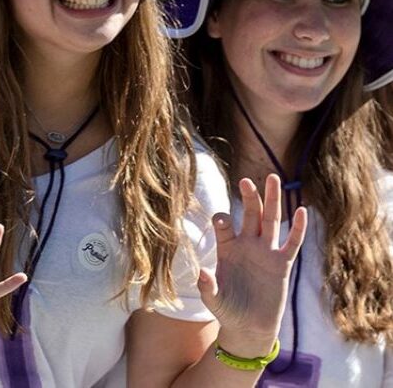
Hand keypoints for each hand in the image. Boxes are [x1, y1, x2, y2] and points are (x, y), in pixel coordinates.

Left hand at [198, 174, 307, 358]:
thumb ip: (207, 286)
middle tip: (246, 180)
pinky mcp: (281, 264)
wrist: (248, 326)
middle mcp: (246, 245)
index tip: (222, 220)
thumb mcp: (214, 299)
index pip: (224, 226)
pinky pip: (292, 243)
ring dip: (272, 201)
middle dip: (249, 198)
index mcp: (226, 248)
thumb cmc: (227, 309)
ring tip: (273, 178)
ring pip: (270, 221)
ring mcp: (265, 252)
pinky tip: (301, 210)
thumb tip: (202, 272)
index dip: (222, 221)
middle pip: (249, 215)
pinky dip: (298, 228)